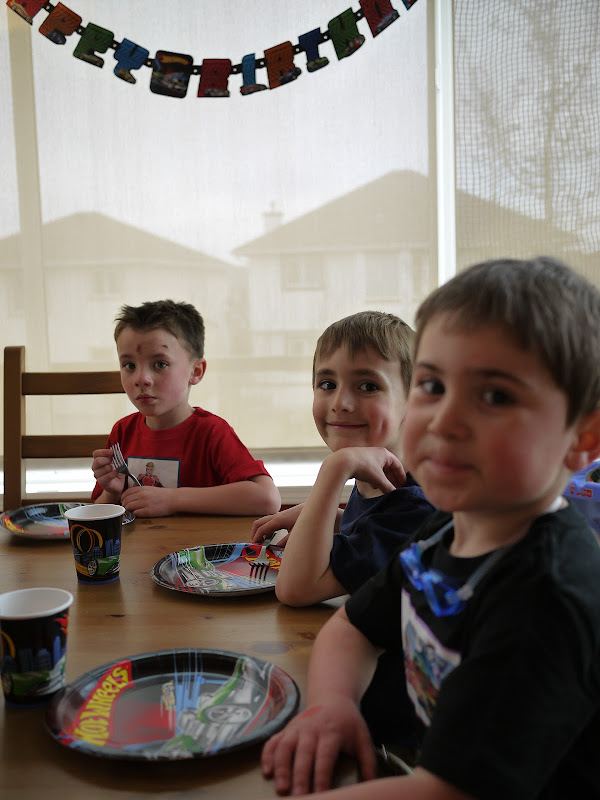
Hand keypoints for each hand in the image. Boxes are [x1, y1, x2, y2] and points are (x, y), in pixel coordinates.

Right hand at [91, 447, 123, 496]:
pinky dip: (114, 474)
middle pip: (98, 461)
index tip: (112, 452)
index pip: (96, 454)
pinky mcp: (102, 482)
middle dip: (108, 460)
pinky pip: (107, 476)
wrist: (117, 484)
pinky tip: (117, 472)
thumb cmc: (116, 471)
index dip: (104, 452)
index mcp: (98, 460)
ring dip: (113, 467)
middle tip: (114, 461)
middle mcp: (95, 467)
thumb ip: (116, 457)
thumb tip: (116, 453)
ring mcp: (98, 475)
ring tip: (117, 469)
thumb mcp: (117, 462)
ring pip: (104, 468)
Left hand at [121, 486, 174, 516]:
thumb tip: (131, 497)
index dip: (123, 498)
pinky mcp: (148, 511)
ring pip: (129, 507)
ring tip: (132, 511)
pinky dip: (135, 514)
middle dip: (124, 505)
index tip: (124, 501)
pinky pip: (136, 513)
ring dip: (129, 510)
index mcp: (142, 489)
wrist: (174, 499)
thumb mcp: (150, 489)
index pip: (126, 493)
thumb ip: (140, 492)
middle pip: (126, 500)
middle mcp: (141, 495)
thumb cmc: (163, 495)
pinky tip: (139, 513)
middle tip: (126, 507)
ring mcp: (144, 503)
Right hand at [250, 504, 304, 543]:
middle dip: (254, 533)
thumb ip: (286, 540)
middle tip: (255, 544)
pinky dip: (265, 528)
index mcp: (278, 521)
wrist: (312, 508)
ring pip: (262, 521)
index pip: (261, 529)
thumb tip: (276, 547)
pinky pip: (268, 521)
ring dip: (259, 530)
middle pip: (258, 523)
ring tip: (262, 542)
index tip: (254, 546)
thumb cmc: (304, 519)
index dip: (256, 538)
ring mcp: (277, 515)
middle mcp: (275, 516)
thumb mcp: (296, 532)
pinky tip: (270, 536)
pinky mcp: (281, 516)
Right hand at [261, 698, 376, 795]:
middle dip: (300, 776)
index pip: (325, 757)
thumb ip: (368, 763)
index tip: (321, 795)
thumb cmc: (348, 722)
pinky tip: (267, 771)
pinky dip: (268, 755)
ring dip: (281, 767)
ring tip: (281, 787)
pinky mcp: (287, 728)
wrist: (332, 697)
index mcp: (331, 733)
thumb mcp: (363, 738)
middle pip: (304, 754)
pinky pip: (274, 741)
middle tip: (299, 797)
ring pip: (285, 746)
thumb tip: (371, 786)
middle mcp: (312, 729)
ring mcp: (297, 728)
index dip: (322, 777)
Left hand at [325, 447, 406, 493]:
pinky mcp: (360, 461)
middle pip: (389, 468)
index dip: (402, 476)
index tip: (404, 485)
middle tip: (396, 489)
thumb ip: (388, 487)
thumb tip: (394, 494)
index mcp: (385, 454)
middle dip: (392, 479)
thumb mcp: (378, 479)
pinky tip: (373, 486)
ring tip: (385, 489)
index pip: (398, 465)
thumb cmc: (362, 467)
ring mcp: (368, 456)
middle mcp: (378, 453)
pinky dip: (374, 478)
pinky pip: (371, 470)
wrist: (342, 462)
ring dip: (383, 480)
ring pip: (380, 470)